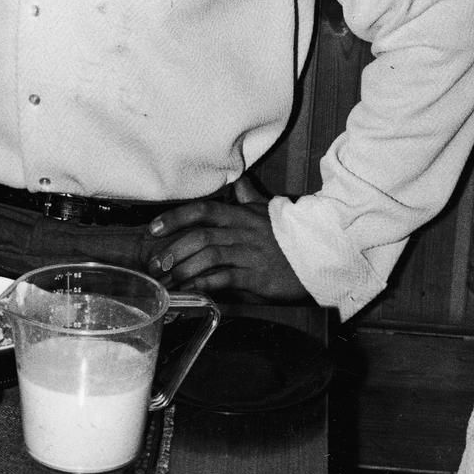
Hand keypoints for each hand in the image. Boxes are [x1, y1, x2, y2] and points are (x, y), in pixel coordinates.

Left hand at [142, 176, 304, 298]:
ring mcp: (250, 254)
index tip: (153, 228)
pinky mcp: (257, 276)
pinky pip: (225, 279)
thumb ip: (249, 198)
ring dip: (184, 268)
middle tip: (156, 262)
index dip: (175, 217)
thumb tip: (239, 182)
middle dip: (174, 248)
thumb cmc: (289, 236)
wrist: (320, 257)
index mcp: (242, 216)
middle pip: (201, 235)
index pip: (203, 210)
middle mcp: (243, 232)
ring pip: (210, 255)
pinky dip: (205, 285)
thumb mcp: (268, 212)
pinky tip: (192, 291)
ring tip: (169, 279)